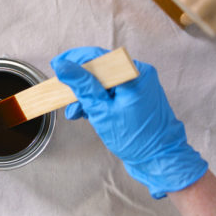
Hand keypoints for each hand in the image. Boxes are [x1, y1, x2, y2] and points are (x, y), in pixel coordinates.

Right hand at [52, 47, 207, 198]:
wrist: (159, 159)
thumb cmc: (136, 138)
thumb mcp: (101, 110)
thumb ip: (81, 86)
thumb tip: (63, 65)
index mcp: (135, 73)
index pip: (99, 57)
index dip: (75, 60)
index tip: (56, 65)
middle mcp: (140, 75)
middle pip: (101, 70)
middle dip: (81, 85)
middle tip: (66, 98)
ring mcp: (140, 86)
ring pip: (105, 83)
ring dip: (88, 96)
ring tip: (76, 112)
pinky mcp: (138, 97)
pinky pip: (113, 93)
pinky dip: (99, 102)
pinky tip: (88, 113)